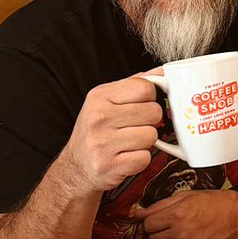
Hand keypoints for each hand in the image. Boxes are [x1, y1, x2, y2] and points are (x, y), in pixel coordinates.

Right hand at [58, 75, 161, 194]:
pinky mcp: (109, 165)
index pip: (145, 87)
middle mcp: (98, 117)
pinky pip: (145, 158)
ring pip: (152, 135)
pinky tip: (126, 156)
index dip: (150, 98)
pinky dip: (140, 159)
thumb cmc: (96, 131)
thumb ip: (135, 84)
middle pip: (154, 112)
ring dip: (146, 141)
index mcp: (99, 96)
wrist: (76, 167)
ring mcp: (102, 143)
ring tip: (129, 142)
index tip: (141, 106)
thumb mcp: (107, 101)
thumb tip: (162, 71)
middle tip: (134, 127)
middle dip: (150, 121)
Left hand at [132, 189, 237, 238]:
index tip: (160, 220)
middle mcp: (182, 235)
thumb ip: (159, 206)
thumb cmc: (214, 203)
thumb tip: (138, 214)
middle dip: (159, 233)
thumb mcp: (186, 196)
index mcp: (177, 216)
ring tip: (184, 234)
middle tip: (172, 226)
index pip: (147, 225)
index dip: (153, 221)